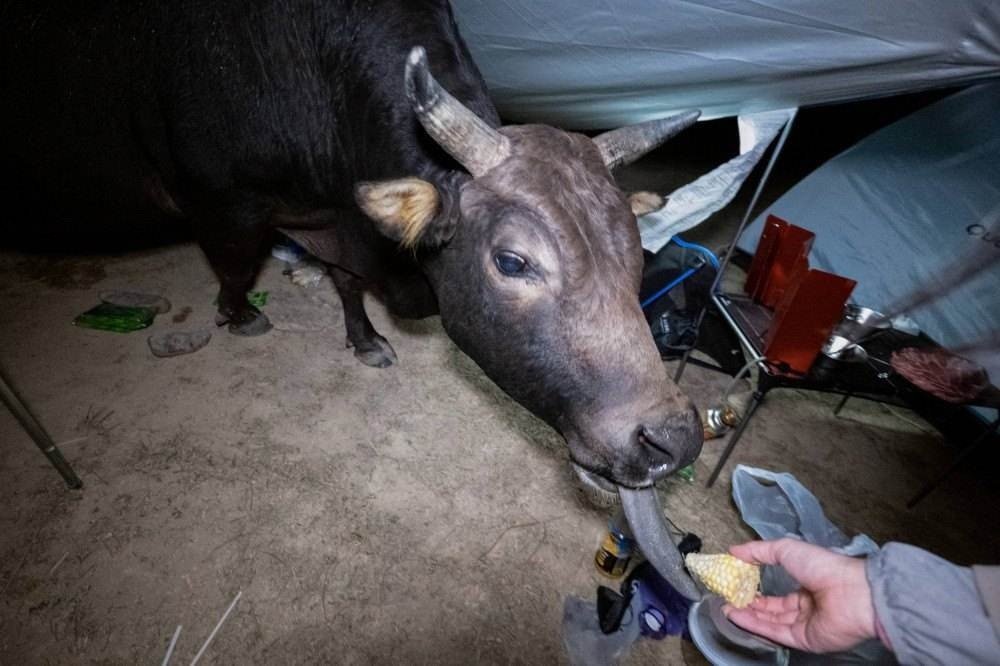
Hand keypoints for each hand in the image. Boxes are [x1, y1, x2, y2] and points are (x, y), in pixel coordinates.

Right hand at [723, 538, 878, 653]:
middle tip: (727, 597)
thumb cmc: (823, 567)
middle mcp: (806, 607)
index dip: (757, 589)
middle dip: (748, 604)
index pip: (777, 592)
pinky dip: (754, 625)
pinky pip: (774, 632)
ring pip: (770, 622)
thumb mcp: (787, 549)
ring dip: (747, 614)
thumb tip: (734, 550)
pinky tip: (736, 616)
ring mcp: (804, 625)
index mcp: (807, 585)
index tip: (736, 583)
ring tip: (726, 607)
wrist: (852, 593)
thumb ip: (759, 551)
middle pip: (771, 609)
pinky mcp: (803, 640)